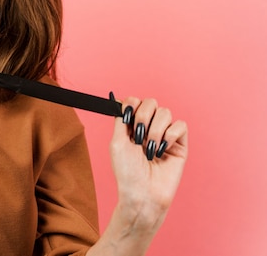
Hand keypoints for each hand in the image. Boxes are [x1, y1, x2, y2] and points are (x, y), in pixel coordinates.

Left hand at [110, 97, 188, 226]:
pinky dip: (171, 135)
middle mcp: (148, 128)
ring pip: (165, 112)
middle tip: (138, 137)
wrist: (143, 194)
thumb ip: (120, 120)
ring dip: (155, 130)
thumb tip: (120, 101)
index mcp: (132, 126)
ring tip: (150, 149)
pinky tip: (163, 149)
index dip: (132, 104)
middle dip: (143, 116)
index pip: (135, 102)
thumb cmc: (127, 172)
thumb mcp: (117, 143)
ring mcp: (165, 135)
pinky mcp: (180, 144)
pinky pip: (180, 125)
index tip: (128, 115)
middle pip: (151, 102)